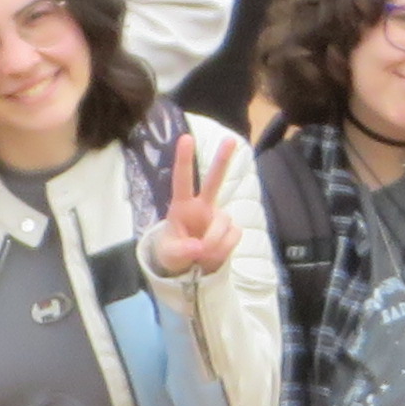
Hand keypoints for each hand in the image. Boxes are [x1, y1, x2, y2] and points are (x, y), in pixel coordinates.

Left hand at [145, 126, 236, 278]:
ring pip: (223, 224)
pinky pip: (233, 237)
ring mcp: (218, 216)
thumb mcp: (170, 255)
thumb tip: (199, 247)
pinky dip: (223, 249)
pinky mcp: (231, 229)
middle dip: (223, 160)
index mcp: (182, 206)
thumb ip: (182, 251)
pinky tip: (213, 254)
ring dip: (213, 243)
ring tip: (201, 255)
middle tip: (231, 139)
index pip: (182, 180)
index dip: (184, 160)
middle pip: (214, 180)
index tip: (186, 138)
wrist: (189, 267)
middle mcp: (202, 206)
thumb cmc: (173, 252)